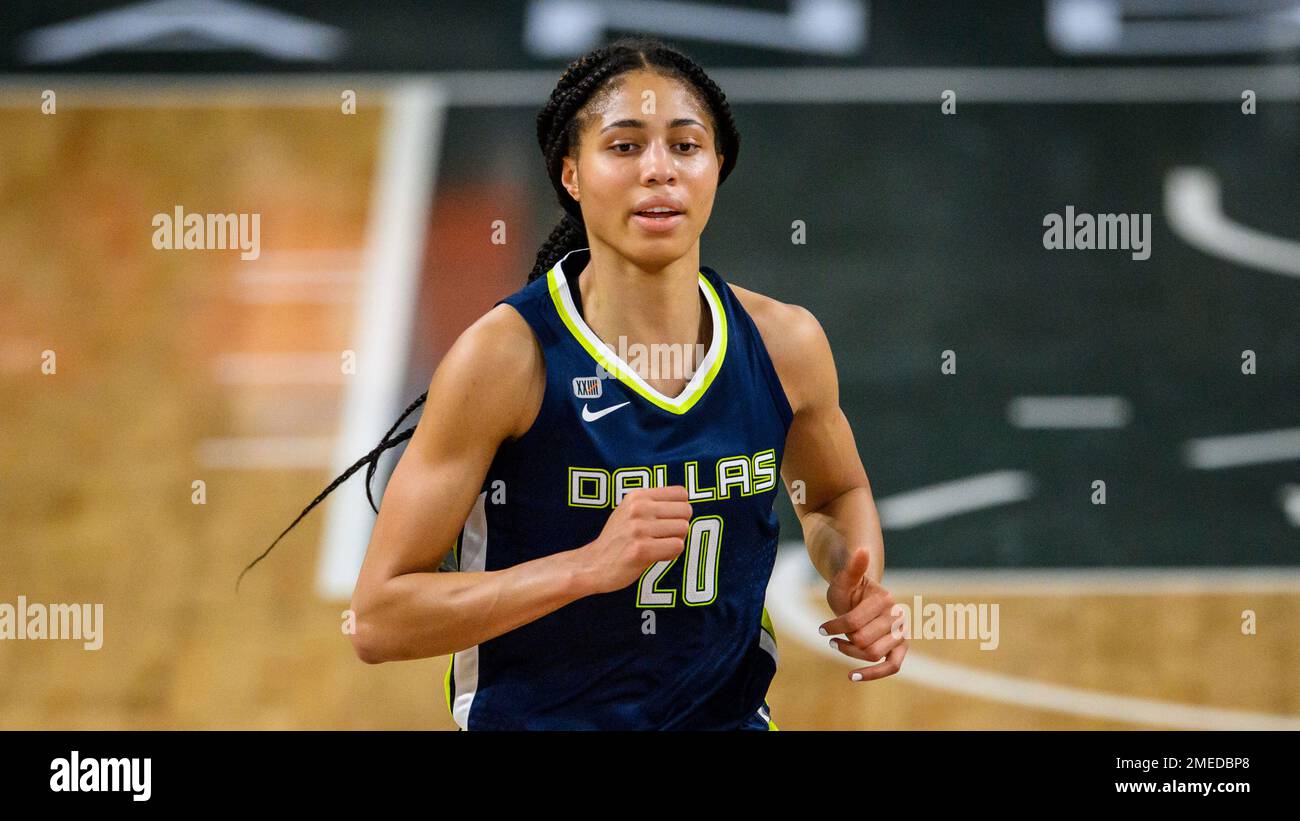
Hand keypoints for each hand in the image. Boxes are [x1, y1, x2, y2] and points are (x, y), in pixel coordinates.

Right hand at [576, 485, 690, 594]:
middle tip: (662, 537)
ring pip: (683, 529)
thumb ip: (654, 503)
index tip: (666, 521)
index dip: (679, 510)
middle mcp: (638, 508)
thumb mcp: (630, 510)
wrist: (593, 565)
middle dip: (679, 526)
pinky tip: (655, 556)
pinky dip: (671, 554)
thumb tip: (686, 504)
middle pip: (686, 511)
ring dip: (675, 541)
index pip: (681, 493)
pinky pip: (677, 546)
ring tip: (657, 546)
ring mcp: (639, 528)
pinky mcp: (641, 549)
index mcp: (637, 496)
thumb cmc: (618, 539)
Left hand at [819, 547, 907, 681]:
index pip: (855, 621)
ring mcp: (901, 633)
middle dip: (844, 640)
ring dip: (851, 654)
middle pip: (864, 640)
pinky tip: (851, 676)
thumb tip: (861, 548)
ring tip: (836, 646)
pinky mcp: (900, 647)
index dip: (835, 627)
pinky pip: (892, 666)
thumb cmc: (849, 588)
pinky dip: (873, 674)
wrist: (860, 598)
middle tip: (830, 638)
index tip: (821, 629)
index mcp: (885, 599)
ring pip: (873, 654)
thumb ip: (854, 567)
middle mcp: (898, 616)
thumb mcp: (845, 579)